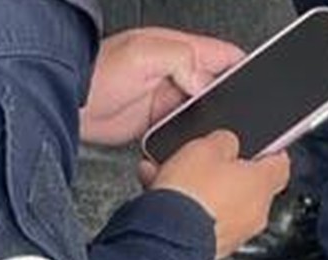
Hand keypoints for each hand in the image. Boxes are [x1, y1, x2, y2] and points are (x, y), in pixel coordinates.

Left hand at [80, 28, 244, 145]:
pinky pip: (184, 131)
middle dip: (230, 100)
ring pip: (204, 112)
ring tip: (216, 131)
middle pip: (218, 87)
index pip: (223, 54)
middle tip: (238, 116)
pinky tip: (192, 142)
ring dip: (210, 122)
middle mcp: (176, 74)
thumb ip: (181, 59)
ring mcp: (168, 99)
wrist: (70, 103)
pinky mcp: (157, 123)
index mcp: (178, 49)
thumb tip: (206, 82)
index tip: (258, 84)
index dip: (244, 67)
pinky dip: (191, 138)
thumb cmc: (97, 72)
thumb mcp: (144, 53)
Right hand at [148, 131, 289, 257]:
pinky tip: (173, 204)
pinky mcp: (217, 248)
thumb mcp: (207, 147)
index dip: (272, 153)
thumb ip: (225, 141)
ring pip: (229, 207)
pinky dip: (197, 214)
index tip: (264, 148)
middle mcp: (257, 212)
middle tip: (212, 164)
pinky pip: (211, 224)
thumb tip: (228, 143)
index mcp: (262, 182)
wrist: (167, 236)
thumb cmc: (191, 193)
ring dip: (211, 195)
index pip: (281, 164)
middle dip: (232, 175)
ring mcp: (238, 234)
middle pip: (252, 187)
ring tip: (183, 184)